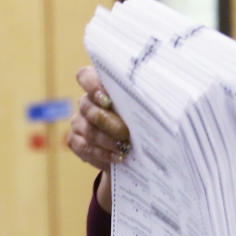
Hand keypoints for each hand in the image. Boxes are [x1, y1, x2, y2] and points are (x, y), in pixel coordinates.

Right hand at [67, 66, 132, 209]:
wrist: (130, 152)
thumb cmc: (139, 126)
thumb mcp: (143, 112)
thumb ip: (142, 103)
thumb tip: (159, 101)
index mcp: (99, 88)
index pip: (85, 77)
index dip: (92, 85)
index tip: (107, 99)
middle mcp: (86, 103)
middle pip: (88, 107)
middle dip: (108, 122)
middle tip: (126, 134)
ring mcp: (78, 122)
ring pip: (88, 130)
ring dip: (108, 141)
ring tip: (124, 149)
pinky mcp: (76, 141)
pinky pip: (85, 147)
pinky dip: (102, 154)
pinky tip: (118, 158)